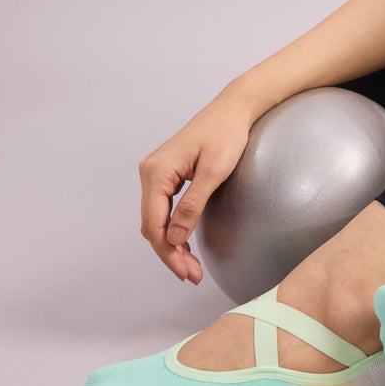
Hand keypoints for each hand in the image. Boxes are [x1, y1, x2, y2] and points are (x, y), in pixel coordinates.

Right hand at [138, 96, 252, 282]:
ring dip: (171, 244)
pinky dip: (173, 228)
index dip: (168, 252)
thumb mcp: (215, 171)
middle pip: (152, 225)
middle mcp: (150, 172)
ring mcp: (156, 172)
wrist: (234, 109)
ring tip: (190, 268)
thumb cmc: (228, 134)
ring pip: (156, 219)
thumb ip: (192, 205)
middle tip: (192, 276)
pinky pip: (164, 208)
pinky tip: (185, 244)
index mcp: (157, 171)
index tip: (186, 273)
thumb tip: (174, 238)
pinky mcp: (167, 174)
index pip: (154, 223)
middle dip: (170, 253)